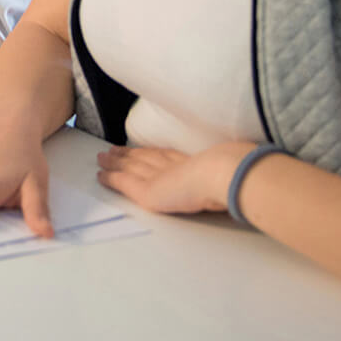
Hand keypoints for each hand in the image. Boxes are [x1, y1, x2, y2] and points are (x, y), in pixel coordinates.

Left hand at [93, 142, 252, 215]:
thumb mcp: (230, 171)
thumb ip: (224, 173)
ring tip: (102, 158)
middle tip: (111, 150)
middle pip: (144, 157)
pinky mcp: (148, 192)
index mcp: (191, 162)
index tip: (139, 149)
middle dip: (128, 155)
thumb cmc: (234, 175)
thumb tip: (240, 173)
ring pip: (129, 166)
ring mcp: (158, 177)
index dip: (150, 152)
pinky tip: (100, 175)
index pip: (164, 155)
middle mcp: (171, 165)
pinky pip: (123, 182)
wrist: (223, 175)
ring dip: (115, 162)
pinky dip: (111, 178)